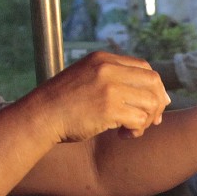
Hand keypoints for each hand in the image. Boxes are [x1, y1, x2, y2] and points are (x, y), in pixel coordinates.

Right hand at [20, 51, 168, 142]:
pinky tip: (123, 135)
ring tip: (132, 130)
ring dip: (146, 120)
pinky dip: (136, 130)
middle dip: (157, 103)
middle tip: (151, 121)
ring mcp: (109, 88)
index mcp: (103, 59)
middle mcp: (108, 69)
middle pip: (153, 82)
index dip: (154, 87)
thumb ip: (112, 79)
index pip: (144, 67)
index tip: (153, 105)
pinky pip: (139, 119)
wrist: (39, 116)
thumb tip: (150, 95)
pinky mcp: (109, 109)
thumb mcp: (85, 78)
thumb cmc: (62, 104)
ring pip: (150, 102)